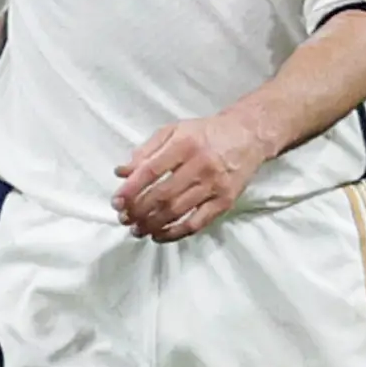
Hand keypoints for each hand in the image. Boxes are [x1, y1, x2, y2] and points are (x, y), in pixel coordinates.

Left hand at [115, 108, 272, 241]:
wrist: (249, 134)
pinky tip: (159, 236)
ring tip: (136, 229)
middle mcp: (201, 166)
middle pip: (163, 195)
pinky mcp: (226, 201)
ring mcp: (215, 185)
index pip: (151, 171)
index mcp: (184, 145)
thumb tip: (121, 172)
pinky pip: (198, 222)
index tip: (116, 201)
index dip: (131, 189)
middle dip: (138, 210)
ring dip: (152, 224)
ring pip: (178, 211)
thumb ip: (145, 151)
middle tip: (123, 218)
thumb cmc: (205, 133)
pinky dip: (176, 233)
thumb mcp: (173, 131)